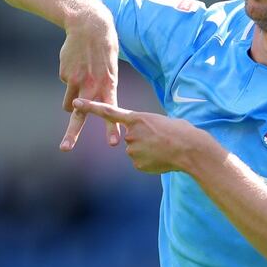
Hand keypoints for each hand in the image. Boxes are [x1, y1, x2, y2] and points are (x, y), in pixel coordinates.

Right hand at [59, 19, 120, 150]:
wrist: (89, 26)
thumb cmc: (104, 50)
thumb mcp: (111, 70)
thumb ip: (103, 89)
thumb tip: (87, 106)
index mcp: (108, 85)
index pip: (110, 111)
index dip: (111, 128)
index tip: (113, 143)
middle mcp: (91, 86)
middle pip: (79, 116)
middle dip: (72, 134)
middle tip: (65, 148)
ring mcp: (75, 81)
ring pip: (69, 104)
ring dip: (72, 102)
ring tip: (80, 81)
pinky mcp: (64, 75)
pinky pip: (66, 85)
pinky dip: (70, 78)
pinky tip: (76, 63)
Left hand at [73, 98, 206, 173]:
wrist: (190, 150)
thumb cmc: (182, 132)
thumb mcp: (161, 121)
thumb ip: (146, 127)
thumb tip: (143, 139)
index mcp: (137, 118)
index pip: (108, 111)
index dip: (91, 107)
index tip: (76, 102)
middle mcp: (130, 134)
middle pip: (129, 137)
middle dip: (142, 139)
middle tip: (160, 139)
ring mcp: (132, 150)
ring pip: (135, 150)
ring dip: (147, 150)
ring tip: (164, 149)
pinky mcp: (137, 164)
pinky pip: (140, 162)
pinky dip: (150, 161)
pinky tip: (162, 159)